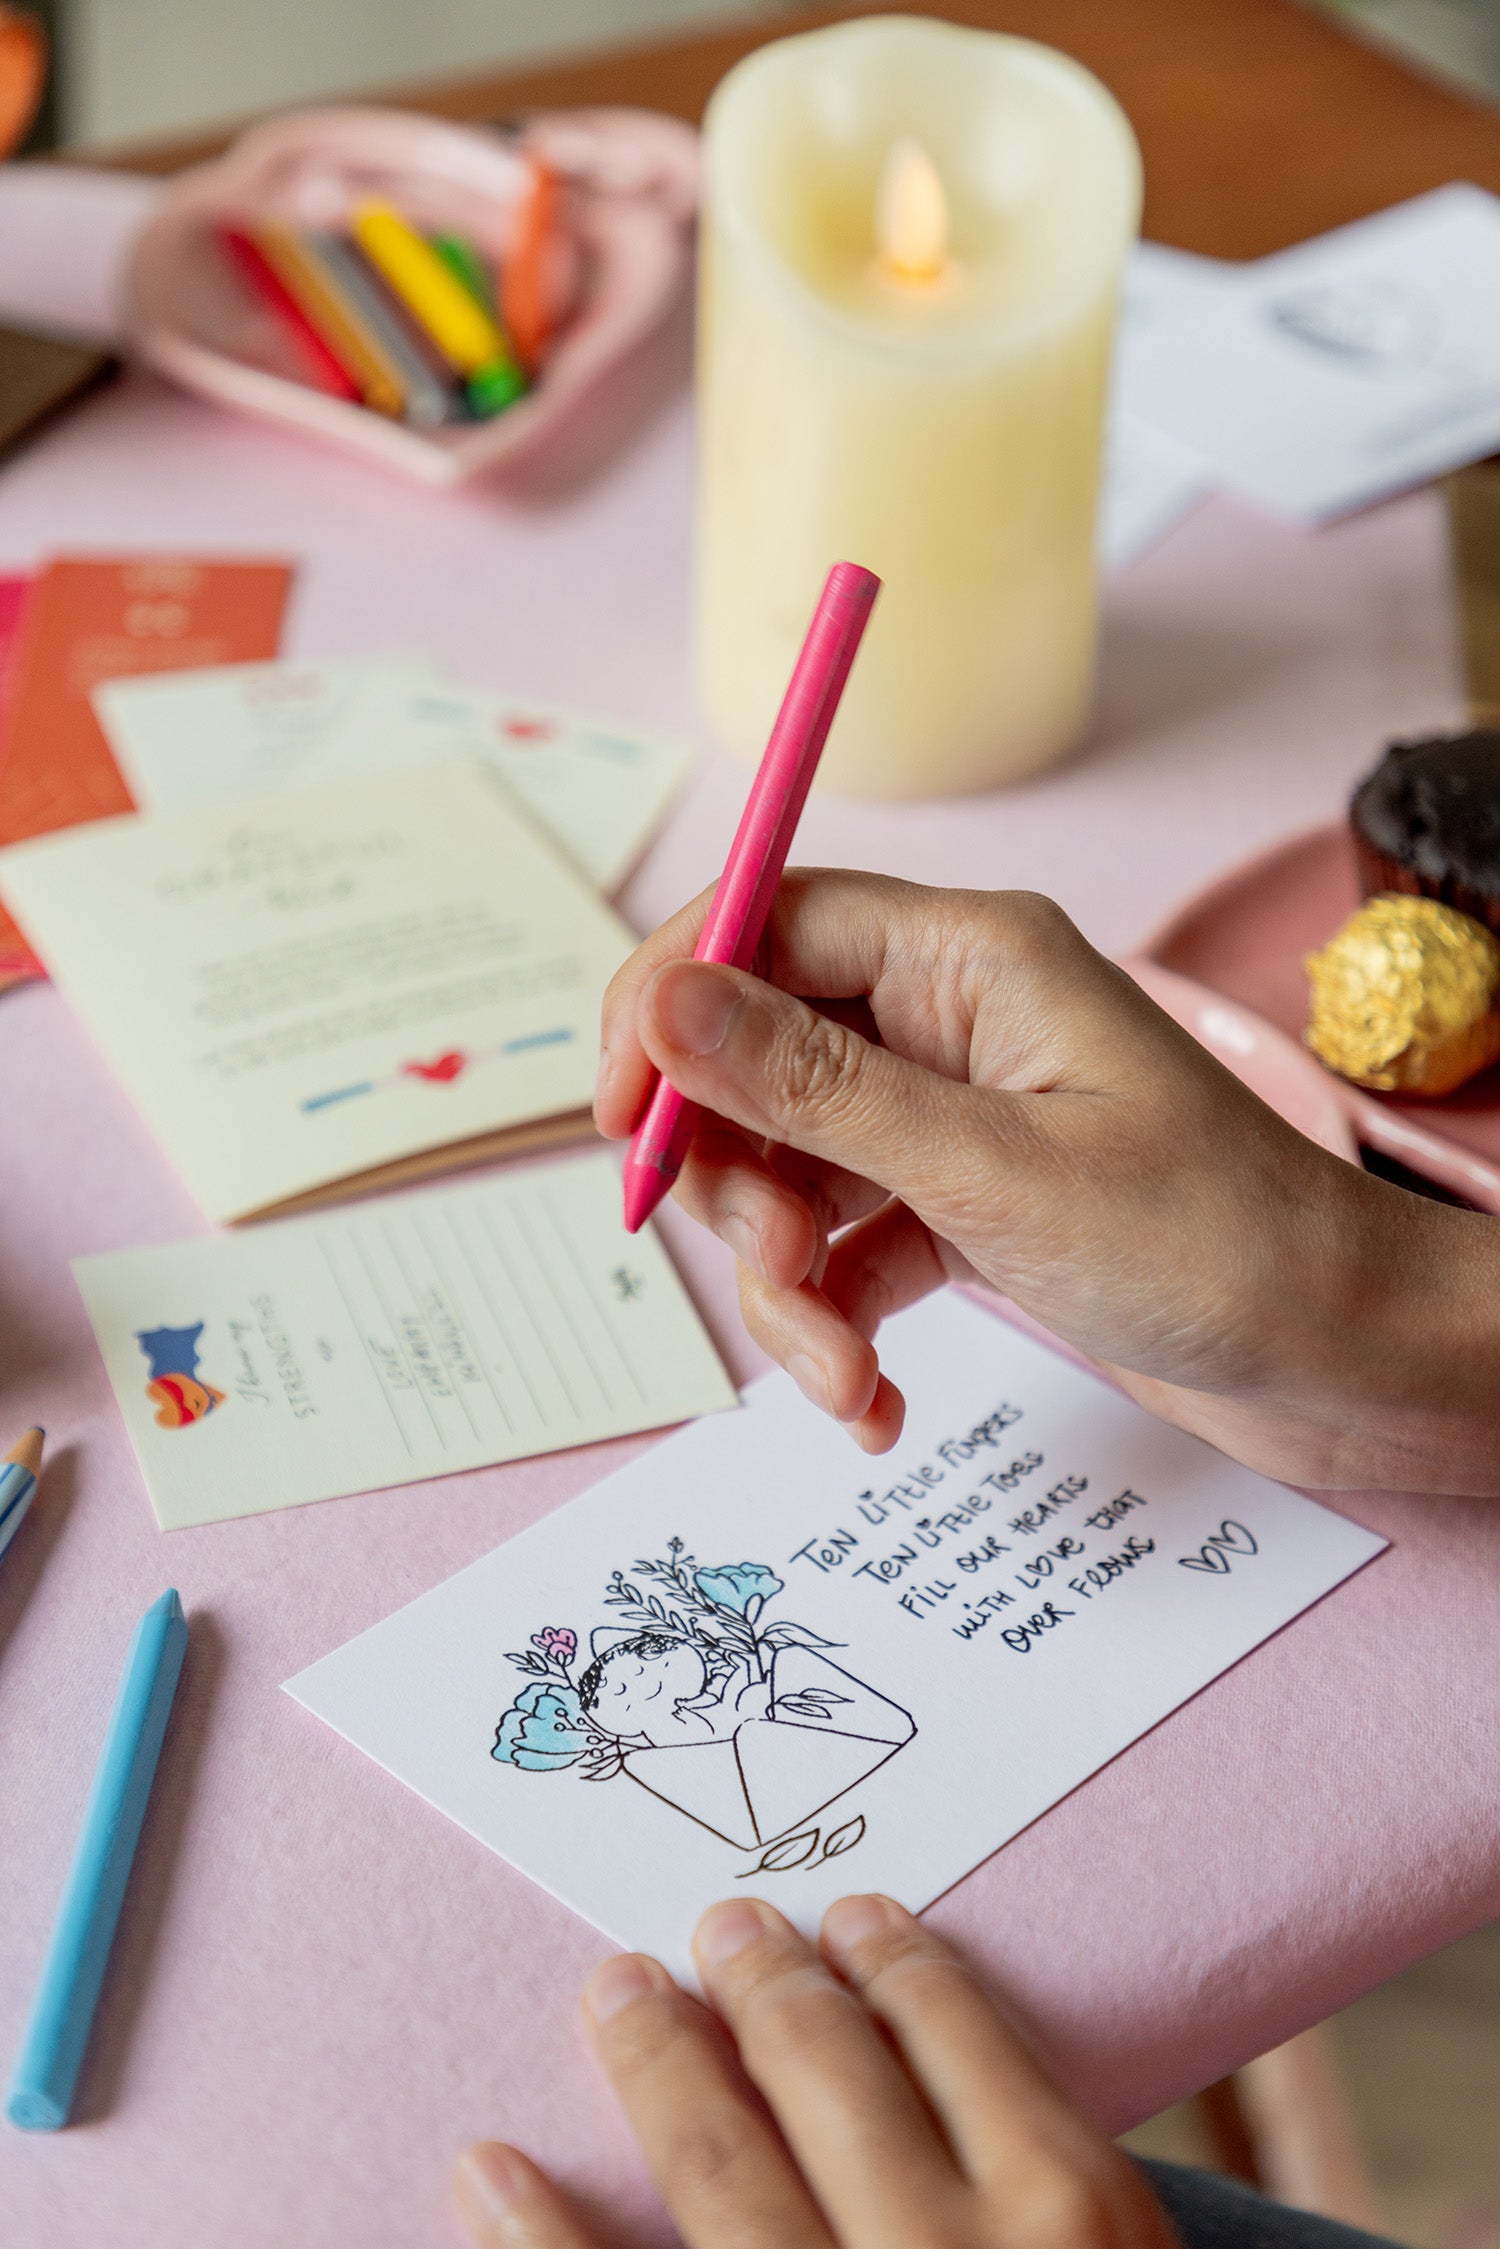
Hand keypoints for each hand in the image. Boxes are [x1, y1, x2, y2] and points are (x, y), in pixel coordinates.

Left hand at [453, 1893, 1177, 2248]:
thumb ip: (1045, 2201)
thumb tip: (930, 2091)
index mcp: (1074, 2216)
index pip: (955, 2038)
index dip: (893, 1964)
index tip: (847, 1919)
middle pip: (831, 2073)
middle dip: (767, 1985)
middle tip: (721, 1925)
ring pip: (721, 2161)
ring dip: (659, 2060)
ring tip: (620, 1991)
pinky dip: (539, 2238)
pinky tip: (488, 2171)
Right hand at [595, 870, 1499, 1493]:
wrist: (1346, 1358)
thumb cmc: (1213, 1243)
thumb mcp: (991, 1171)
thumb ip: (814, 1089)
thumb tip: (663, 1001)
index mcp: (968, 958)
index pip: (762, 923)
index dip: (669, 1009)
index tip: (619, 1120)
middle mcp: (951, 1021)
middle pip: (758, 1063)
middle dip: (741, 1188)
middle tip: (775, 1275)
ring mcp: (955, 1116)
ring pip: (792, 1173)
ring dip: (790, 1288)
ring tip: (847, 1379)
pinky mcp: (963, 1205)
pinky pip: (848, 1247)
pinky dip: (841, 1328)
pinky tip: (874, 1406)